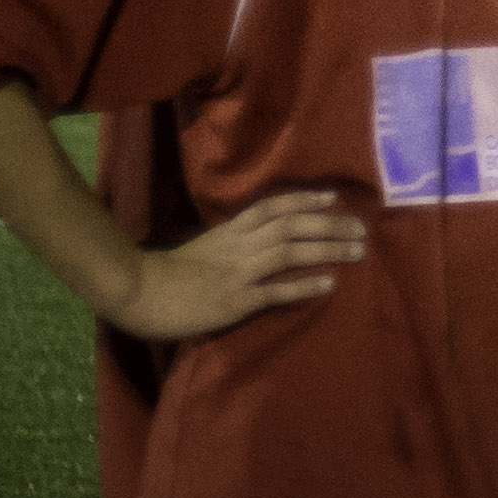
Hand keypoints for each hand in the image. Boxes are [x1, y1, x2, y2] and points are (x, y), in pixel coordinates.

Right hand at [102, 188, 365, 340]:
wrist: (136, 292)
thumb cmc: (164, 274)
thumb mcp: (201, 248)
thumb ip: (228, 243)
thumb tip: (254, 241)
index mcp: (228, 232)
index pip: (272, 207)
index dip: (304, 199)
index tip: (332, 197)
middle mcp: (238, 246)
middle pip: (291, 226)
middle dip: (329, 224)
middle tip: (361, 228)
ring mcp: (237, 272)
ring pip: (290, 252)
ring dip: (327, 249)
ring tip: (357, 250)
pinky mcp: (234, 300)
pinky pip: (275, 291)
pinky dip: (304, 285)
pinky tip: (329, 283)